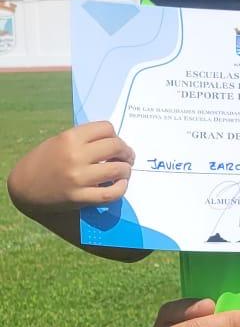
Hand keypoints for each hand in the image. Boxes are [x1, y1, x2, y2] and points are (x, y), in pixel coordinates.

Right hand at [7, 121, 134, 213]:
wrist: (24, 186)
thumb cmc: (44, 160)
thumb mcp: (59, 141)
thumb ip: (84, 139)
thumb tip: (114, 142)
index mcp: (70, 138)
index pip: (106, 128)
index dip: (115, 135)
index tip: (115, 142)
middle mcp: (75, 156)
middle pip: (116, 146)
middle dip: (126, 151)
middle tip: (127, 157)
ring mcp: (78, 178)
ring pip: (118, 169)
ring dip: (126, 169)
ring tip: (123, 171)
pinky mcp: (80, 198)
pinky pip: (111, 193)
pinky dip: (121, 188)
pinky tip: (120, 185)